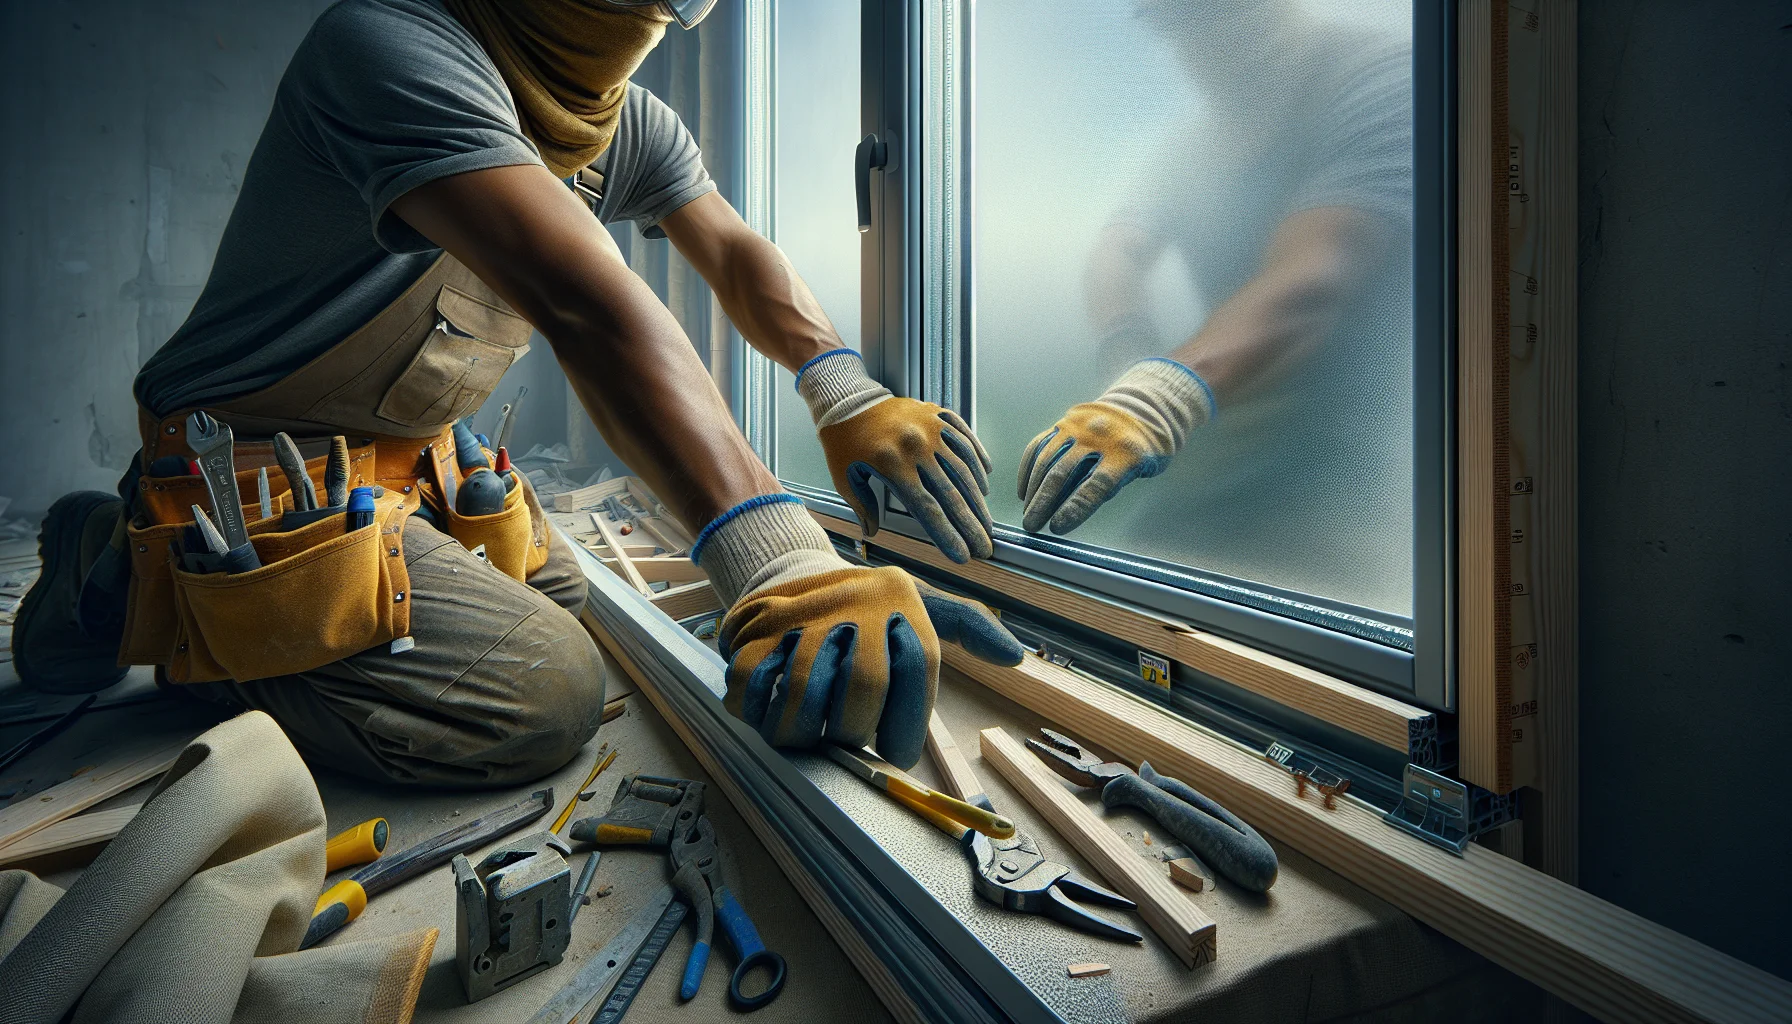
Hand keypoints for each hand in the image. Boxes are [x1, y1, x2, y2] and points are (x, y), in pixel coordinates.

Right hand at [695, 496, 1022, 766]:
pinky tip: (770, 714)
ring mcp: (800, 617)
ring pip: (804, 698)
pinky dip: (759, 715)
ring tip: (810, 733)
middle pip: (862, 690)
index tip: (896, 753)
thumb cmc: (867, 609)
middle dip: (854, 731)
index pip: (918, 667)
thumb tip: (1015, 655)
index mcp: (898, 600)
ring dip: (806, 733)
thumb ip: (965, 626)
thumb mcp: (919, 605)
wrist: (792, 573)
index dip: (907, 725)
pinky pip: (753, 690)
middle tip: (846, 737)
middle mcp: (853, 604)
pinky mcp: (751, 631)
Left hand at [799, 350, 994, 562]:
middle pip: (951, 493)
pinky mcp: (937, 414)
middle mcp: (916, 446)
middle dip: (971, 525)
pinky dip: (977, 460)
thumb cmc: (844, 443)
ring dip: (978, 499)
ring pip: (963, 468)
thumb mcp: (844, 479)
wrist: (846, 399)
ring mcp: (930, 428)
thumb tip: (870, 534)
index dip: (947, 535)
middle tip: (985, 547)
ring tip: (986, 522)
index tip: (962, 555)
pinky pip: (965, 438)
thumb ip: (863, 508)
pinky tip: (984, 483)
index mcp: (891, 465)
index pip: (927, 508)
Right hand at [1018, 358, 1214, 534]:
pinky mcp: (1063, 423)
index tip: (1056, 528)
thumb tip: (1071, 509)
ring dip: (1033, 490)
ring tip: (1028, 513)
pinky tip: (1024, 490)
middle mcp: (1097, 437)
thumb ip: (1110, 487)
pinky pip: (1039, 446)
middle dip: (1043, 503)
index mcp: (1125, 453)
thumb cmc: (1144, 448)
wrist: (1141, 408)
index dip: (1074, 509)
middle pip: (1063, 473)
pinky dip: (1028, 470)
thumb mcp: (1140, 470)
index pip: (1096, 486)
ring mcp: (1077, 427)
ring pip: (1046, 460)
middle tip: (1032, 525)